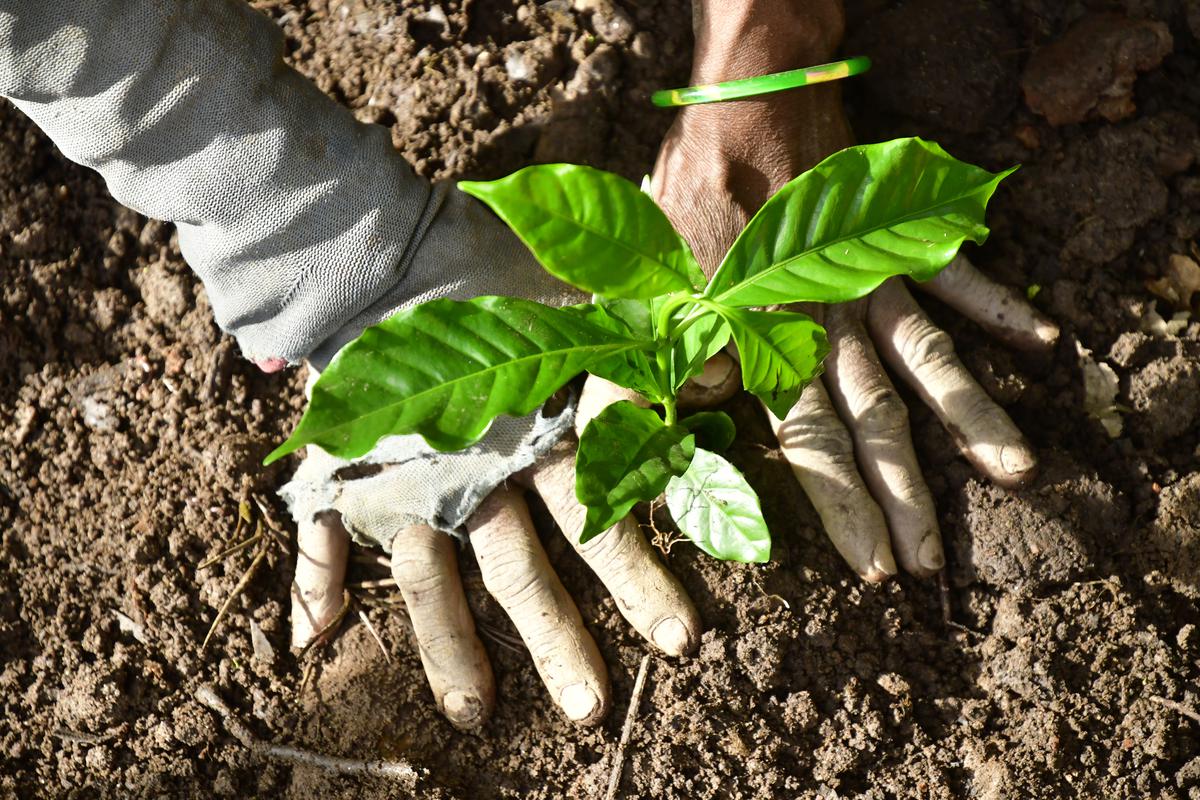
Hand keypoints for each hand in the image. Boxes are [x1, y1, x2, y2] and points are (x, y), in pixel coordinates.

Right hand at [285, 188, 706, 729]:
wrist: (377, 242)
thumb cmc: (485, 267)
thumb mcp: (578, 300)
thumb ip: (648, 342)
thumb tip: (724, 365)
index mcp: (533, 435)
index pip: (598, 519)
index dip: (640, 578)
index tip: (681, 641)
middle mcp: (472, 473)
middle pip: (520, 571)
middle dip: (559, 641)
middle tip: (592, 710)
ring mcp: (402, 480)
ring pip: (432, 581)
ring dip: (451, 651)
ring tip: (476, 716)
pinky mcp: (342, 469)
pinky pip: (318, 535)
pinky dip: (310, 581)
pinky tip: (308, 641)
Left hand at [651, 0, 1058, 579]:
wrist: (739, 110)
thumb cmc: (687, 204)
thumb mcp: (654, 292)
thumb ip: (664, 365)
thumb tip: (684, 428)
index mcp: (772, 347)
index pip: (812, 446)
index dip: (844, 510)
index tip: (874, 570)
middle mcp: (831, 327)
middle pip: (877, 423)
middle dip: (906, 498)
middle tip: (935, 565)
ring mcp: (874, 283)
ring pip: (928, 362)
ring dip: (971, 418)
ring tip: (1017, 471)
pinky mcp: (902, 239)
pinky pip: (960, 275)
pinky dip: (1000, 306)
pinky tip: (1047, 342)